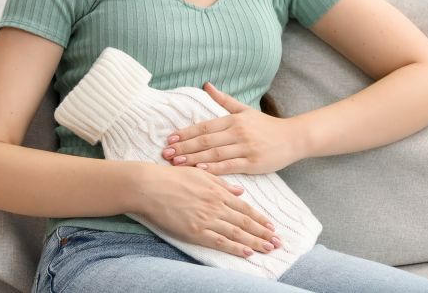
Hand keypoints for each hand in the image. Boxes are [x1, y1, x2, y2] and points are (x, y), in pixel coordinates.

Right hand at [137, 163, 281, 257]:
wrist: (149, 187)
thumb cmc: (172, 178)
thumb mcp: (200, 175)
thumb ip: (221, 184)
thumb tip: (240, 192)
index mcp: (218, 192)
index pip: (245, 208)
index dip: (260, 218)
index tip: (271, 225)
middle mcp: (216, 206)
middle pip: (245, 222)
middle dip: (263, 232)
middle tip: (277, 241)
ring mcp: (206, 220)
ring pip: (236, 233)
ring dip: (254, 242)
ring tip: (268, 248)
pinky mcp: (195, 231)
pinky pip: (219, 242)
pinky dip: (235, 247)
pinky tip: (247, 252)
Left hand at [161, 82, 300, 174]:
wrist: (293, 138)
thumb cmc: (266, 126)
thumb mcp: (245, 110)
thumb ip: (224, 100)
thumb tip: (206, 84)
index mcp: (234, 120)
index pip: (204, 126)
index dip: (186, 133)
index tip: (170, 138)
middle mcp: (238, 133)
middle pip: (206, 141)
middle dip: (184, 147)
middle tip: (166, 153)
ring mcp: (245, 148)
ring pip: (214, 154)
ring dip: (194, 159)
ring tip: (176, 163)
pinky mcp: (253, 163)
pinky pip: (230, 166)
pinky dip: (214, 169)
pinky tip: (200, 171)